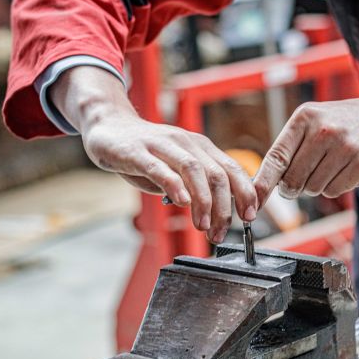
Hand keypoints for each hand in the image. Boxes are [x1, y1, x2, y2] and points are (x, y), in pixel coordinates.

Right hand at [82, 114, 257, 242]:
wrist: (108, 125)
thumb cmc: (144, 152)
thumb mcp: (176, 168)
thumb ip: (194, 186)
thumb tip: (214, 213)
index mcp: (201, 147)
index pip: (232, 170)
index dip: (245, 194)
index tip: (250, 217)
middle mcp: (187, 142)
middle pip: (216, 174)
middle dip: (223, 208)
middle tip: (218, 233)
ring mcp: (163, 145)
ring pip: (193, 170)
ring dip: (202, 201)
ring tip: (202, 225)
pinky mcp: (138, 151)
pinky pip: (160, 168)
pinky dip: (174, 185)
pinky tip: (181, 203)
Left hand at [253, 97, 358, 205]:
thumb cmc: (346, 124)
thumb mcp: (315, 122)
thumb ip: (290, 148)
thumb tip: (262, 184)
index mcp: (305, 117)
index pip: (276, 157)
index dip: (263, 184)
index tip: (254, 202)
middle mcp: (324, 130)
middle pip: (292, 180)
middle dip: (295, 187)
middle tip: (307, 177)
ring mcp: (345, 147)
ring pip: (313, 188)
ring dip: (318, 185)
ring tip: (333, 166)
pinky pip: (334, 191)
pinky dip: (336, 187)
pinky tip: (348, 169)